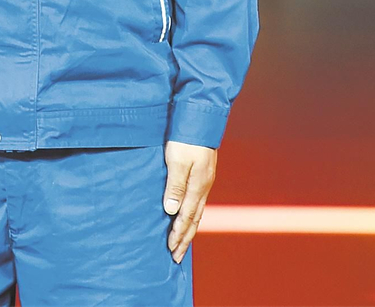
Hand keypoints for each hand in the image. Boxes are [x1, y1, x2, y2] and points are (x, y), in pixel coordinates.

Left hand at [162, 139, 216, 262]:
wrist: (201, 117)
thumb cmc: (186, 138)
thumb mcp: (177, 160)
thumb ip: (174, 186)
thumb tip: (170, 211)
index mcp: (197, 187)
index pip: (186, 218)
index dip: (178, 235)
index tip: (170, 250)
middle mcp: (203, 187)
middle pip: (194, 219)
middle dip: (185, 239)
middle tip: (176, 256)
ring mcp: (204, 181)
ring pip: (197, 212)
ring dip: (189, 229)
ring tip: (182, 242)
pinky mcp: (203, 174)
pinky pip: (198, 201)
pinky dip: (192, 214)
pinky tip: (188, 215)